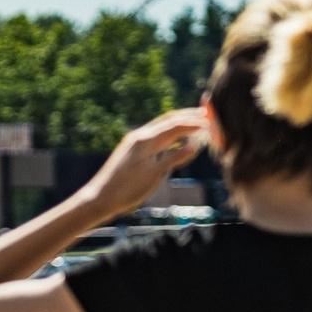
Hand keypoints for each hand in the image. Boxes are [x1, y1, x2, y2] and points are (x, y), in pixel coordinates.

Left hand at [79, 111, 205, 217]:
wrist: (100, 198)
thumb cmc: (127, 189)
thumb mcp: (154, 175)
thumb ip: (173, 159)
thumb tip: (194, 146)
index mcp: (145, 140)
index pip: (174, 125)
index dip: (194, 123)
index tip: (211, 123)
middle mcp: (140, 136)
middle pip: (168, 120)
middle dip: (188, 116)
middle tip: (207, 114)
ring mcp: (135, 142)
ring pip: (162, 127)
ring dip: (180, 124)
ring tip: (196, 123)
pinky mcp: (133, 150)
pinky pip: (156, 137)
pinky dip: (170, 135)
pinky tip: (177, 139)